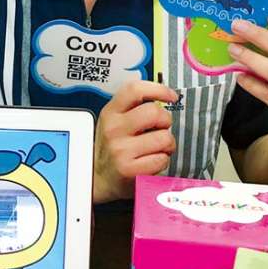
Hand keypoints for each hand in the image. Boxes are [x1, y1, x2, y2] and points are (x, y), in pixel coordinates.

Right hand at [93, 80, 177, 202]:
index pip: (135, 90)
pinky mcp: (130, 170)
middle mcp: (113, 129)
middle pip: (155, 112)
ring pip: (164, 137)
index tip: (171, 96)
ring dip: (167, 144)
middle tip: (161, 128)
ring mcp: (121, 150)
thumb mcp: (113, 121)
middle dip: (166, 120)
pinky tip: (152, 161)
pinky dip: (163, 160)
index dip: (159, 90)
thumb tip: (162, 96)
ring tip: (157, 148)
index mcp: (110, 112)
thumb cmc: (112, 147)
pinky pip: (162, 159)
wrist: (97, 178)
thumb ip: (133, 107)